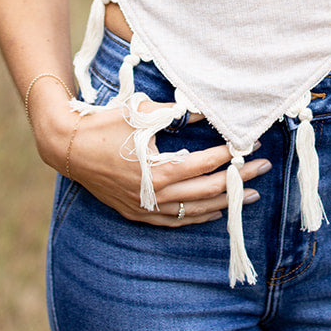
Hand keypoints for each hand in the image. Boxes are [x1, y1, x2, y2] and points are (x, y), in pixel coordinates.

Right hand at [45, 103, 270, 226]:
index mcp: (158, 170)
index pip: (205, 165)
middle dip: (238, 180)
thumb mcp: (143, 112)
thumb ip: (177, 113)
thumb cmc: (105, 124)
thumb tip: (206, 109)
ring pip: (194, 212)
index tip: (251, 144)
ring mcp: (145, 208)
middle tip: (262, 169)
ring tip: (249, 196)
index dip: (230, 155)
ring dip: (224, 203)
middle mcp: (155, 195)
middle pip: (207, 191)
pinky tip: (213, 212)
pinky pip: (174, 221)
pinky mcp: (137, 213)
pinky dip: (197, 217)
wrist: (67, 147)